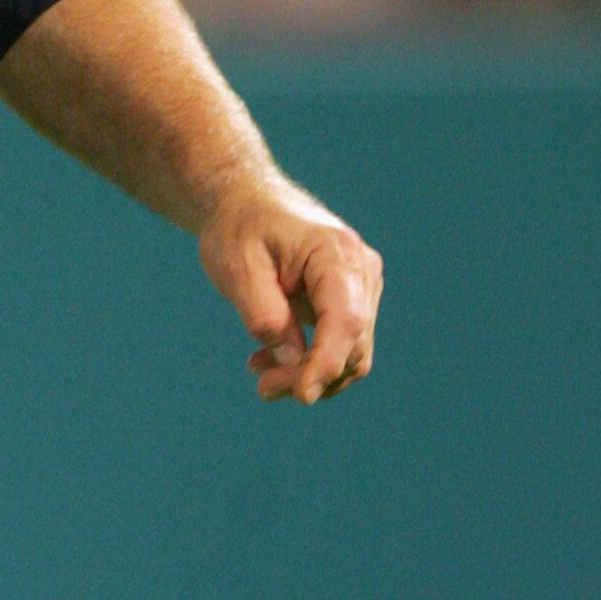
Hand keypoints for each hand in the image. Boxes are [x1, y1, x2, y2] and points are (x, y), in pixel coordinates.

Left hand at [198, 172, 382, 405]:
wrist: (247, 204)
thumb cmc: (240, 230)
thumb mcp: (238, 270)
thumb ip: (265, 316)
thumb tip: (295, 362)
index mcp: (335, 253)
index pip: (346, 320)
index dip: (326, 363)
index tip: (302, 395)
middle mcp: (361, 270)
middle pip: (352, 344)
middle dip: (309, 376)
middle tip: (261, 386)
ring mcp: (362, 286)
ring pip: (352, 353)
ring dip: (310, 374)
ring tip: (259, 368)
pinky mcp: (352, 300)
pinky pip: (342, 345)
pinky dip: (312, 362)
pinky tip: (271, 359)